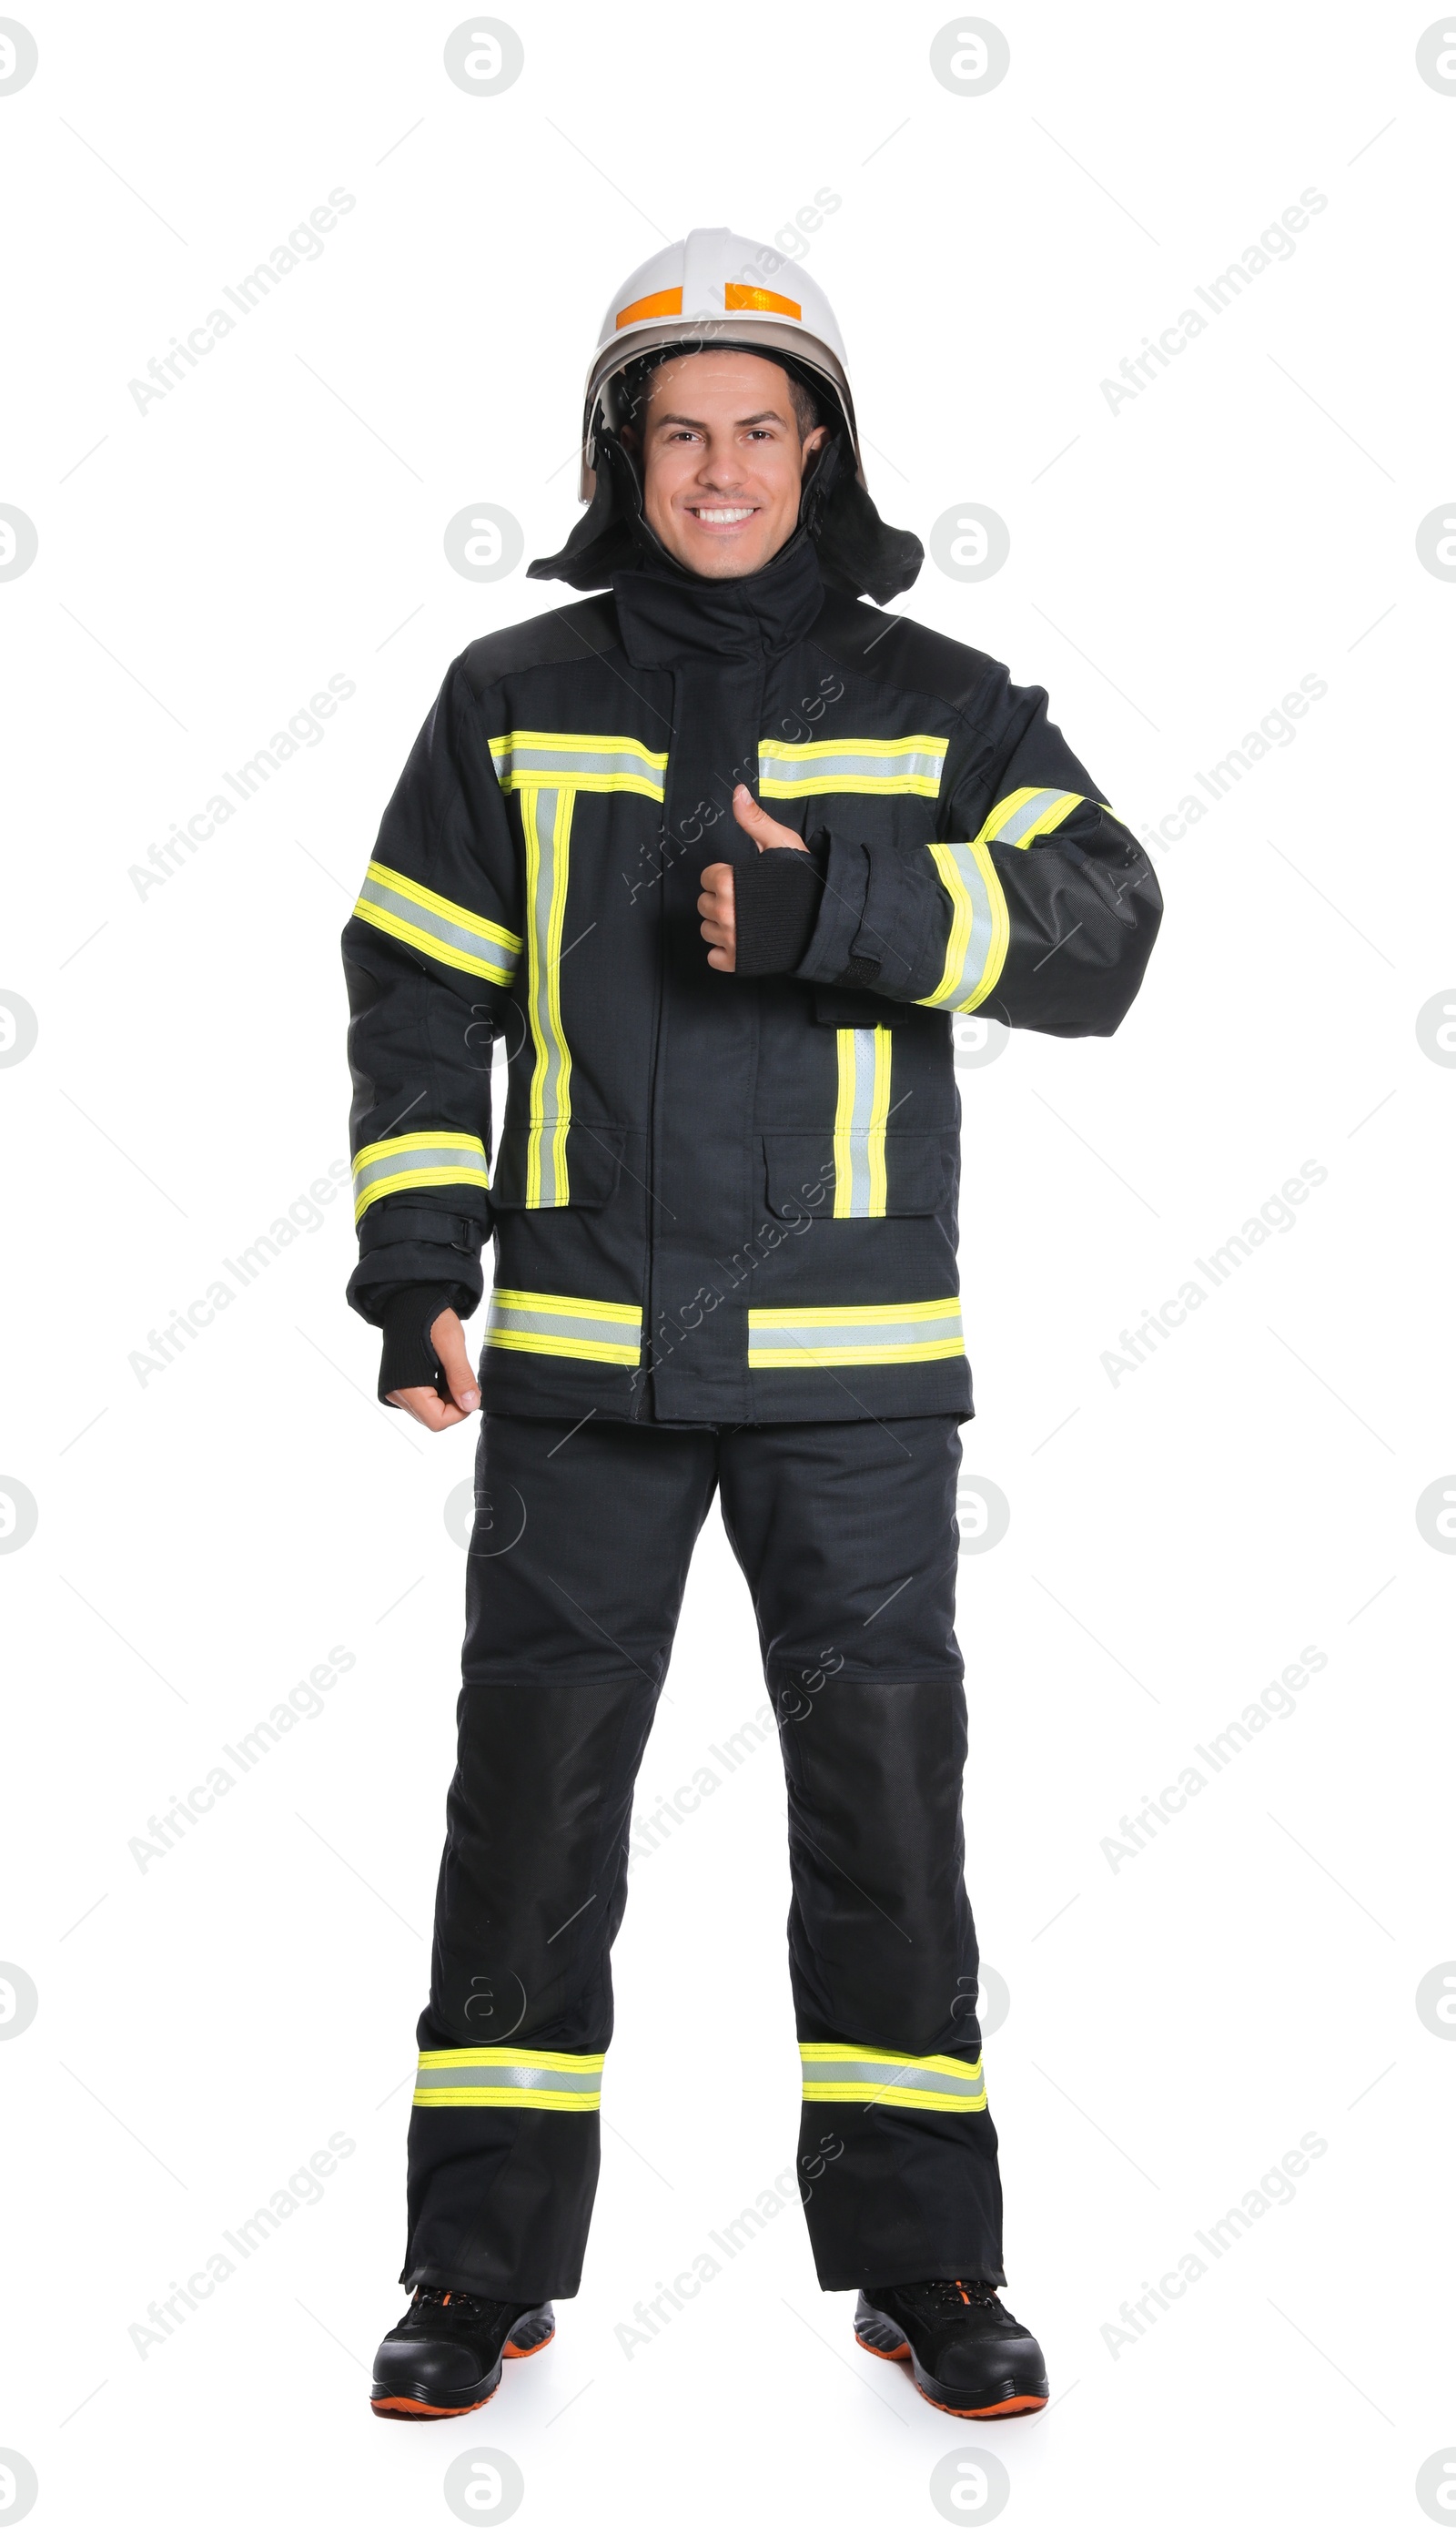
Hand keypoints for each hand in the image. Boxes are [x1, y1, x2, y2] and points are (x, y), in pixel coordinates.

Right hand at [387, 1306, 479, 1430]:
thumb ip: (461, 1377)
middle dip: (453, 1404)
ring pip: (429, 1411)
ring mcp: (396, 1390)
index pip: (436, 1421)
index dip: (459, 1411)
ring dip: (446, 1397)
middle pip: (432, 1418)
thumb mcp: (451, 1344)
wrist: (410, 1300)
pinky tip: (441, 1370)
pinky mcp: (399, 1385)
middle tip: (460, 1376)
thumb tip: (471, 1405)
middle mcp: (396, 1394)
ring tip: (449, 1370)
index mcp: (406, 1387)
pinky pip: (423, 1400)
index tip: (469, 1390)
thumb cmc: (429, 1317)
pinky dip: (437, 1391)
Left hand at [698, 783, 807, 972]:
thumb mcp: (781, 843)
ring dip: (721, 925)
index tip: (744, 881)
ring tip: (746, 920)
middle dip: (722, 900)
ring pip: (707, 930)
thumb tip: (737, 791)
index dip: (725, 876)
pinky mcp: (737, 962)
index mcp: (729, 882)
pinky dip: (725, 951)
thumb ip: (754, 820)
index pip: (708, 878)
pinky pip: (714, 957)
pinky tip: (743, 941)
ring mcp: (730, 939)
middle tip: (747, 901)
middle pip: (705, 903)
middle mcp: (725, 912)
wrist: (825, 921)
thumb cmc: (804, 882)